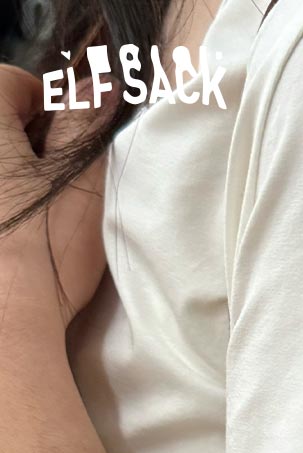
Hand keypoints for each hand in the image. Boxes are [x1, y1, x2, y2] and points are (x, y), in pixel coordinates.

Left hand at [0, 64, 109, 337]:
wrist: (2, 326)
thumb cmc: (44, 248)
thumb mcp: (80, 181)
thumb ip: (85, 124)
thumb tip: (99, 85)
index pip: (12, 82)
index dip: (47, 109)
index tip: (66, 148)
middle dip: (20, 147)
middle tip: (52, 191)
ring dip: (7, 184)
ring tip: (29, 224)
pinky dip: (2, 215)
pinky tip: (6, 245)